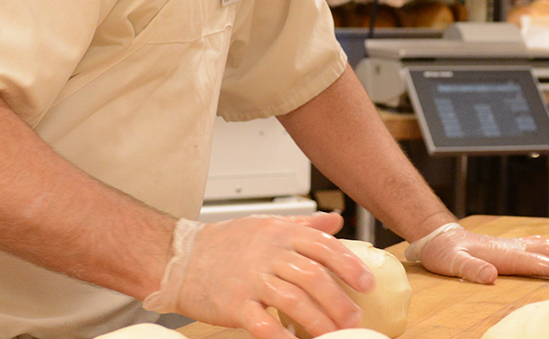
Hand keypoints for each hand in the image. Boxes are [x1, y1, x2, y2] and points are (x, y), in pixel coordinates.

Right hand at [144, 213, 372, 338]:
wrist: (181, 257)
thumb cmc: (227, 243)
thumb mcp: (267, 225)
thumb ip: (304, 225)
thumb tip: (336, 221)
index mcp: (280, 234)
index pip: (323, 247)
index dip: (349, 266)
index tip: (367, 284)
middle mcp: (268, 253)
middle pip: (313, 277)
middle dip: (339, 301)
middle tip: (355, 319)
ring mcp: (250, 279)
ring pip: (293, 300)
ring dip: (318, 321)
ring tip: (334, 335)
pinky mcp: (234, 303)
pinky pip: (262, 322)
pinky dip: (281, 335)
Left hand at [406, 223, 548, 283]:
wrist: (438, 237)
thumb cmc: (444, 252)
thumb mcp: (452, 263)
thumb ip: (471, 269)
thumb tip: (490, 276)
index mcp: (504, 254)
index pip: (538, 263)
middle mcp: (512, 247)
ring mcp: (512, 245)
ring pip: (547, 246)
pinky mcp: (509, 246)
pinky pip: (539, 245)